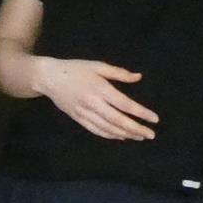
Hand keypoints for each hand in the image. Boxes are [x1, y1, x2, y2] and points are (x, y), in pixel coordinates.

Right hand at [34, 56, 157, 140]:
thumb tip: (138, 77)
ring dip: (125, 134)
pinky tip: (121, 137)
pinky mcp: (77, 118)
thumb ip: (118, 72)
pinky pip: (95, 130)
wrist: (48, 78)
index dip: (141, 113)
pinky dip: (109, 135)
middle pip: (118, 120)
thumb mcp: (97, 65)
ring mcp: (84, 113)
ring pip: (107, 128)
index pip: (125, 104)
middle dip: (136, 128)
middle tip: (151, 135)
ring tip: (139, 137)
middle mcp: (93, 103)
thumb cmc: (75, 69)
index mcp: (100, 89)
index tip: (154, 119)